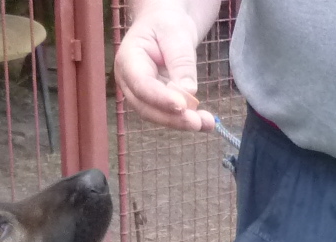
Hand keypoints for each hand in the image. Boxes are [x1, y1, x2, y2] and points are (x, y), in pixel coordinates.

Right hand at [114, 1, 214, 131]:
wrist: (164, 25)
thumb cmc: (166, 24)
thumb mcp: (176, 34)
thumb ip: (181, 61)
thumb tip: (189, 92)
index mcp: (128, 60)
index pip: (141, 84)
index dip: (160, 98)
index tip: (182, 106)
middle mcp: (130, 82)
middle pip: (147, 107)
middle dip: (172, 118)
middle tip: (196, 122)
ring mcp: (141, 94)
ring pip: (158, 115)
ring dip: (182, 122)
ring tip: (207, 123)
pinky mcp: (155, 101)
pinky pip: (169, 113)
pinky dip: (187, 119)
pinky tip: (206, 122)